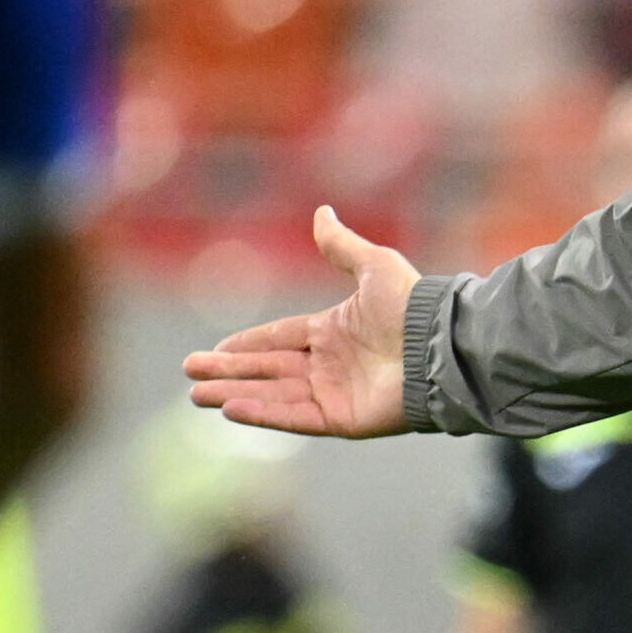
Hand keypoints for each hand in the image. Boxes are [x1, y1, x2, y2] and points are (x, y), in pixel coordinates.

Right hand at [184, 206, 417, 437]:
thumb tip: (322, 212)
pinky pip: (294, 416)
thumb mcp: (374, 267)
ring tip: (196, 396)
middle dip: (228, 371)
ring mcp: (335, 394)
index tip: (215, 349)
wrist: (442, 346)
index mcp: (335, 331)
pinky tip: (231, 408)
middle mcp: (331, 364)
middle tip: (189, 372)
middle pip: (268, 368)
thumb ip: (342, 246)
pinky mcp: (342, 420)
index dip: (247, 344)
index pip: (280, 338)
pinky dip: (262, 413)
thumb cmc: (414, 306)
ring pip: (273, 394)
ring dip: (234, 394)